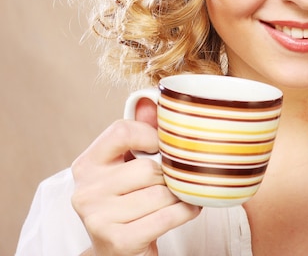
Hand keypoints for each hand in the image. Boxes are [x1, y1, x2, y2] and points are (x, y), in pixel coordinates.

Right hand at [71, 101, 200, 255]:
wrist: (119, 252)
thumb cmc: (129, 202)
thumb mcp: (128, 166)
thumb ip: (140, 132)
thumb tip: (150, 101)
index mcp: (86, 165)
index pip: (121, 131)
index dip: (150, 134)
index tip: (162, 146)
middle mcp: (85, 190)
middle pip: (147, 168)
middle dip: (170, 175)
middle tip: (176, 179)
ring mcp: (98, 218)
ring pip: (160, 193)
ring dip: (180, 195)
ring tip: (181, 196)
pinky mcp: (118, 240)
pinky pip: (167, 216)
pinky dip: (186, 211)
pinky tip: (187, 209)